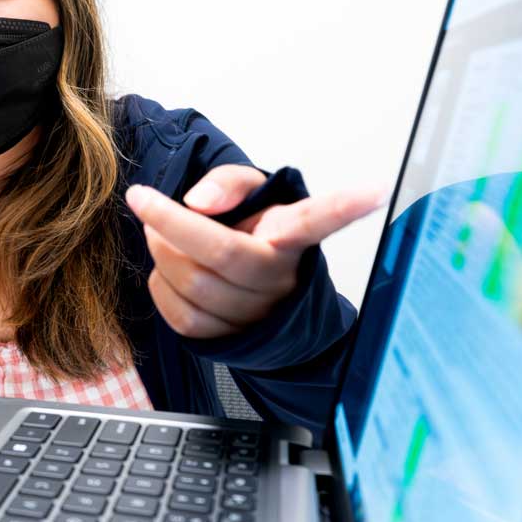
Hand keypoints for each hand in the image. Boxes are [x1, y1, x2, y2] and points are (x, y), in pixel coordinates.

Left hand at [125, 164, 382, 338]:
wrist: (251, 287)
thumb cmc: (252, 231)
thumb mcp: (250, 193)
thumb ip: (227, 182)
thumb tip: (197, 202)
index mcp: (289, 236)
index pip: (317, 220)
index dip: (345, 206)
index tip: (377, 190)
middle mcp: (280, 278)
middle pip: (221, 252)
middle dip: (168, 223)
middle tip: (144, 202)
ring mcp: (256, 314)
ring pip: (193, 285)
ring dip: (159, 254)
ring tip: (157, 233)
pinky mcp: (229, 339)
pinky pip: (181, 317)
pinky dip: (160, 287)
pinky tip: (167, 270)